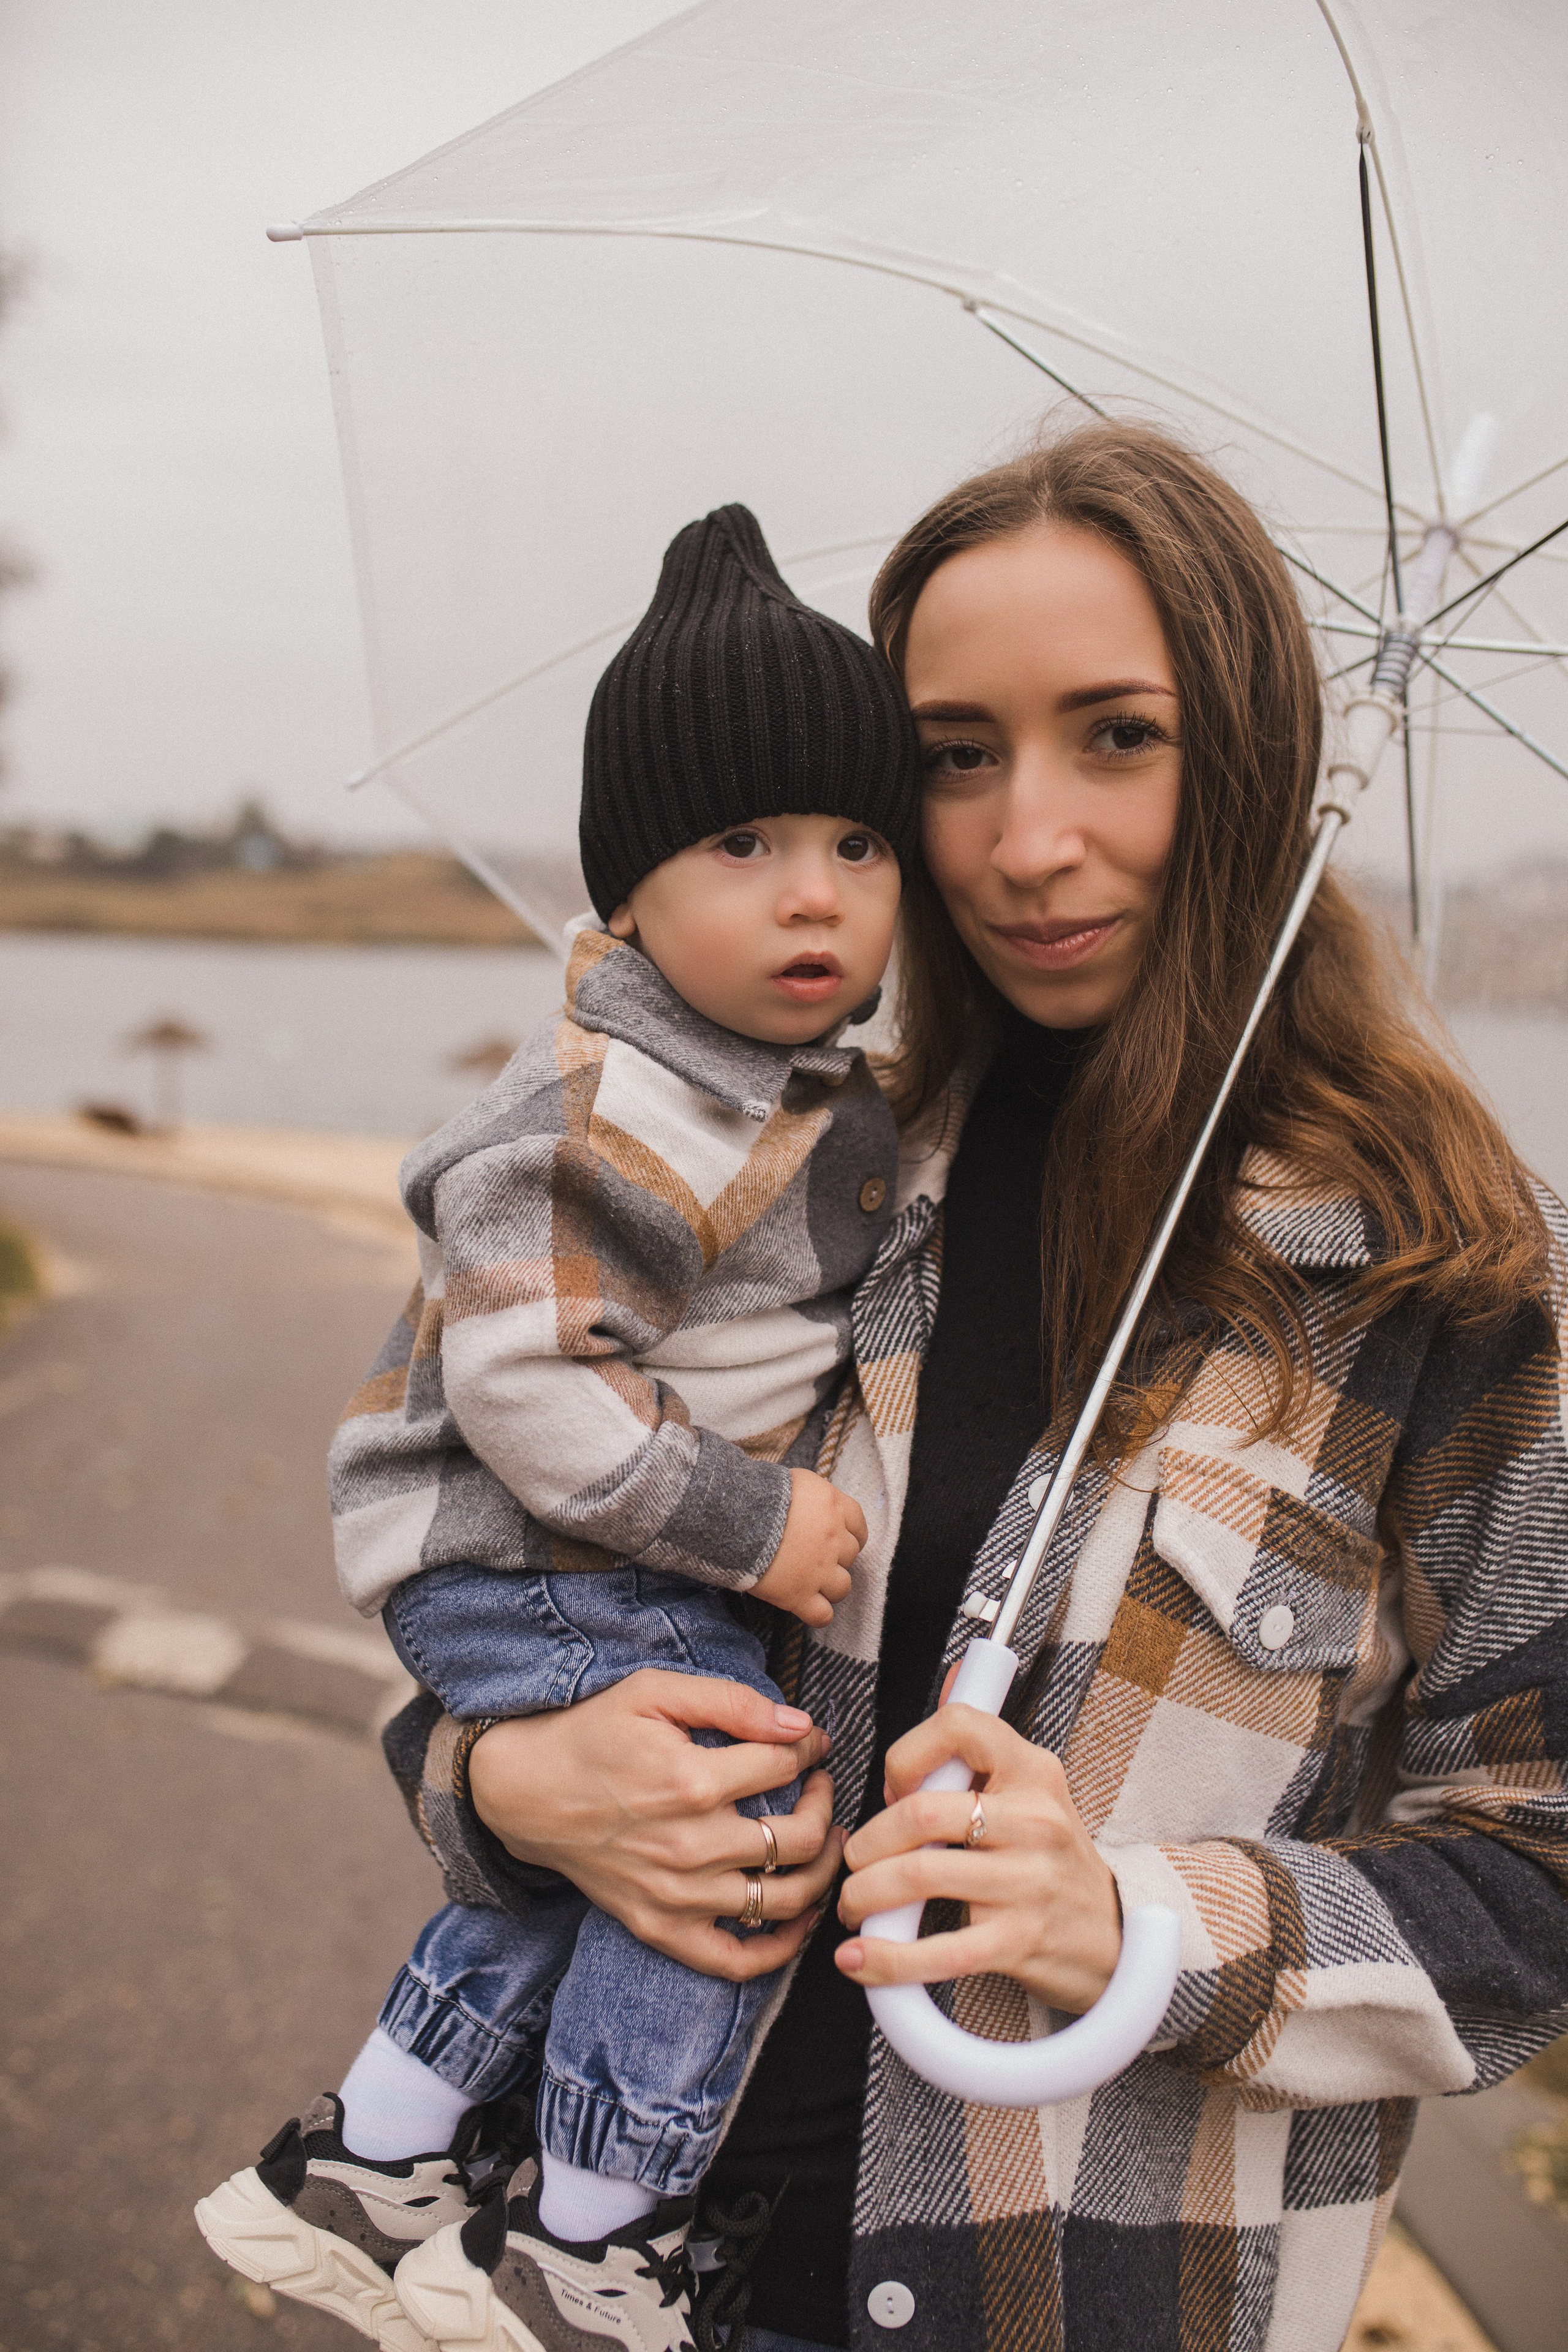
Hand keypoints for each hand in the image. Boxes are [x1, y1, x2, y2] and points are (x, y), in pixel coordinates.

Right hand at [468, 1669, 842, 1981]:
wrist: (525, 1791)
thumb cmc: (592, 1733)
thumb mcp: (654, 1692)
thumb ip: (731, 1702)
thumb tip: (800, 1726)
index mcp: (692, 1782)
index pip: (786, 1766)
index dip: (810, 1749)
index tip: (811, 1744)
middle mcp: (691, 1847)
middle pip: (800, 1837)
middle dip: (825, 1804)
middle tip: (820, 1785)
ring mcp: (678, 1897)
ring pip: (786, 1899)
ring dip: (823, 1870)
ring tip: (825, 1842)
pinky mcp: (661, 1929)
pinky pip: (737, 1961)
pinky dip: (781, 1948)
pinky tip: (799, 1917)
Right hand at [751, 1467, 866, 1625]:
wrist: (736, 1518)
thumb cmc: (758, 1494)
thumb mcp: (793, 1483)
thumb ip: (811, 1498)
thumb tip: (809, 1506)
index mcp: (833, 1506)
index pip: (858, 1524)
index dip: (851, 1535)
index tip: (841, 1539)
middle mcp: (833, 1538)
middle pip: (850, 1555)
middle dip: (835, 1558)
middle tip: (813, 1557)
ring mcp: (819, 1570)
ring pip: (842, 1587)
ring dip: (830, 1586)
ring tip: (811, 1583)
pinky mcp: (799, 1595)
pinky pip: (822, 1615)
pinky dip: (818, 1614)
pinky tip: (808, 1607)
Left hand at [834, 1675, 1121, 2014]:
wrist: (1115, 1939)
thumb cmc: (1054, 1861)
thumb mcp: (1032, 1793)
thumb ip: (982, 1748)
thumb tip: (954, 1675)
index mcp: (1033, 1772)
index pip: (958, 1727)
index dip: (906, 1755)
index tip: (894, 1791)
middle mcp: (1035, 1819)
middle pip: (921, 1811)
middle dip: (867, 1842)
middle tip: (853, 1863)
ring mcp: (1029, 1881)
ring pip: (919, 1876)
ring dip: (864, 1896)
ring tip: (854, 1907)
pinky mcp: (1021, 1940)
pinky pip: (940, 1951)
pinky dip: (889, 1958)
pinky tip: (862, 1959)